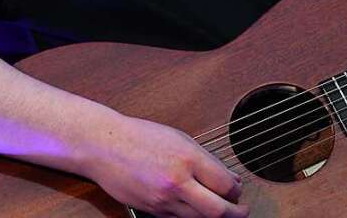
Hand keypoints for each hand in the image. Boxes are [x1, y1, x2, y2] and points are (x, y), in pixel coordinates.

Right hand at [86, 115, 247, 217]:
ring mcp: (163, 199)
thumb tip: (229, 178)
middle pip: (217, 211)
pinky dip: (192, 216)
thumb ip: (206, 159)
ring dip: (215, 217)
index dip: (236, 190)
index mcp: (188, 158)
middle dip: (235, 213)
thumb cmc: (141, 136)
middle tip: (242, 210)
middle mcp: (177, 181)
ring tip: (223, 211)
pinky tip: (197, 209)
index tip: (238, 189)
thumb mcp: (180, 139)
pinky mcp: (152, 210)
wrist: (104, 146)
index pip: (225, 185)